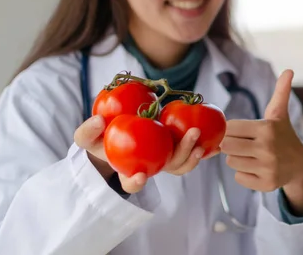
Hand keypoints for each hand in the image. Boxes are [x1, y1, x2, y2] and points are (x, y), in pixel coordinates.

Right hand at [74, 117, 218, 193]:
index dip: (136, 183)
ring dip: (196, 151)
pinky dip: (205, 146)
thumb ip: (87, 132)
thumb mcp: (87, 137)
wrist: (114, 134)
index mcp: (129, 172)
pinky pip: (192, 151)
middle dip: (183, 158)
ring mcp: (166, 161)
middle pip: (171, 169)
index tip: (140, 177)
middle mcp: (152, 169)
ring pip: (184, 162)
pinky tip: (214, 137)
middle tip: (192, 143)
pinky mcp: (176, 151)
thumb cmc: (101, 139)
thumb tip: (98, 120)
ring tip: (201, 134)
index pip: (133, 183)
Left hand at [220, 70, 302, 215]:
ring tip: (250, 155)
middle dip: (231, 144)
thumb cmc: (283, 135)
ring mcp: (267, 168)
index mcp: (267, 129)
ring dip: (237, 158)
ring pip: (231, 162)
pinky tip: (256, 168)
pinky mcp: (266, 184)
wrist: (300, 164)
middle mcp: (267, 149)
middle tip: (243, 143)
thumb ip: (281, 91)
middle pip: (227, 145)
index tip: (241, 131)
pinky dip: (244, 174)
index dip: (232, 129)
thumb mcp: (280, 113)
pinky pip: (239, 177)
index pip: (231, 127)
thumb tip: (289, 70)